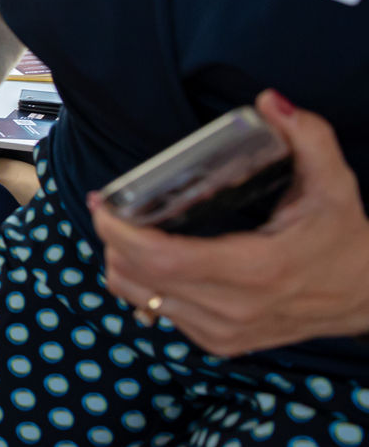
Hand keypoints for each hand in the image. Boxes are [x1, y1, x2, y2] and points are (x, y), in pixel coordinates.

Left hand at [92, 89, 368, 355]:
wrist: (368, 300)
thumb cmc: (346, 242)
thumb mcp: (334, 185)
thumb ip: (308, 138)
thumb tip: (271, 102)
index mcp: (256, 270)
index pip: (163, 260)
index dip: (121, 233)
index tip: (104, 203)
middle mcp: (234, 309)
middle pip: (139, 279)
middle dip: (112, 241)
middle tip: (109, 207)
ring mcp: (224, 332)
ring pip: (141, 299)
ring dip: (122, 264)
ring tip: (125, 230)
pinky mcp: (220, 344)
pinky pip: (159, 314)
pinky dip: (144, 285)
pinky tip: (152, 259)